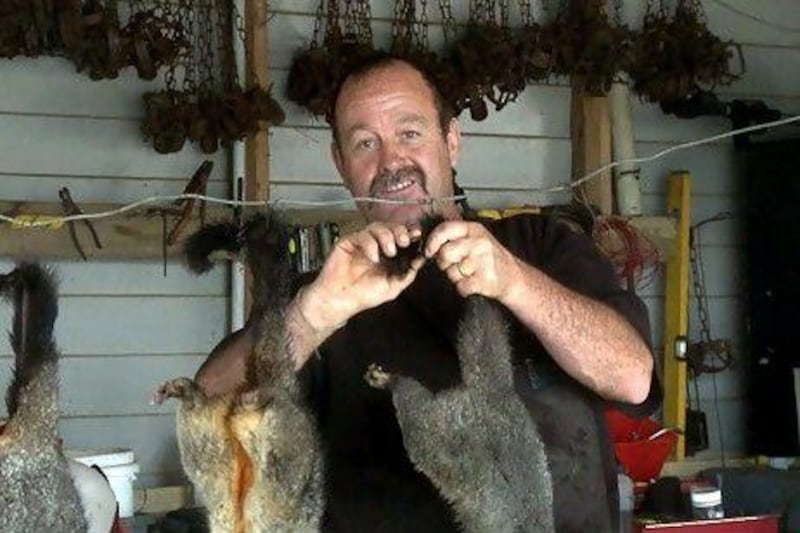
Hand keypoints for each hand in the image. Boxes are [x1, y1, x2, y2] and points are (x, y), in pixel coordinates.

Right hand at [298, 222, 424, 331]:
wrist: (340, 300)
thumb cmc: (363, 295)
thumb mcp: (393, 287)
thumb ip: (407, 273)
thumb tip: (422, 259)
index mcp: (389, 255)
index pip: (401, 237)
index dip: (410, 234)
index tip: (417, 237)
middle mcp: (377, 246)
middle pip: (391, 227)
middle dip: (400, 231)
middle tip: (404, 241)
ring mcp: (362, 243)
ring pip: (377, 227)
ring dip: (387, 236)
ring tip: (389, 252)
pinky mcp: (349, 241)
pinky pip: (362, 235)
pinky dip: (370, 243)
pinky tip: (373, 257)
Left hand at [424, 220, 522, 299]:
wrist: (513, 277)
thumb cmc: (488, 258)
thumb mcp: (474, 238)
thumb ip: (453, 238)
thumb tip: (428, 246)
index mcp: (474, 229)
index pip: (445, 229)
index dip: (432, 241)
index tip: (428, 252)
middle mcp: (480, 242)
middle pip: (445, 253)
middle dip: (444, 264)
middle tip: (455, 266)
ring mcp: (484, 261)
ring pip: (452, 273)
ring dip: (456, 277)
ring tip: (470, 274)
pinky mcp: (486, 279)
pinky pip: (461, 286)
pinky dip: (463, 289)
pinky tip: (473, 284)